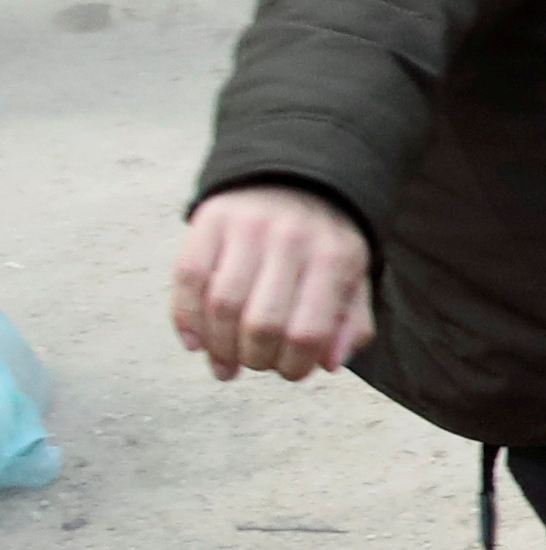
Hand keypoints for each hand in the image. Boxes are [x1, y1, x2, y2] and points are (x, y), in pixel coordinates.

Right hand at [175, 185, 375, 381]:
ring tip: (226, 362)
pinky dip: (185, 319)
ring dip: (218, 347)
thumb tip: (330, 364)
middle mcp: (291, 239)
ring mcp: (247, 227)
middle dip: (255, 358)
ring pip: (221, 305)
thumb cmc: (324, 241)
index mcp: (335, 257)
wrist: (296, 177)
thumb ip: (352, 322)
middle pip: (261, 323)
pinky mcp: (210, 220)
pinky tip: (196, 342)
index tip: (289, 373)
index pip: (309, 331)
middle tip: (256, 365)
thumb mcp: (355, 275)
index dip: (294, 366)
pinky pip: (187, 278)